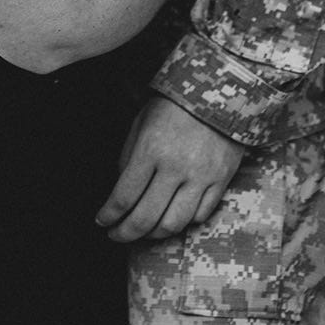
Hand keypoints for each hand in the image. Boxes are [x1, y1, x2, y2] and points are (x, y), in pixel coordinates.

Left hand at [95, 95, 246, 241]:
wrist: (220, 88)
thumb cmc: (174, 105)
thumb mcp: (141, 122)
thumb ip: (128, 158)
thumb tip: (121, 196)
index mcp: (151, 149)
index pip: (123, 197)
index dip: (108, 216)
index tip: (102, 221)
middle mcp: (176, 166)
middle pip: (145, 218)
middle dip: (125, 233)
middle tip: (117, 235)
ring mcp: (201, 176)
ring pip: (173, 224)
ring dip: (153, 234)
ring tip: (144, 231)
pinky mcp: (221, 179)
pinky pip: (200, 215)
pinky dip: (183, 222)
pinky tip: (172, 215)